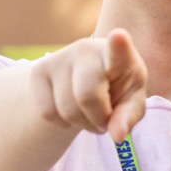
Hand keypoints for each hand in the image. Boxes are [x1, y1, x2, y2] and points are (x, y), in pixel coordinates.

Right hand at [32, 29, 147, 142]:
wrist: (88, 82)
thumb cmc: (118, 90)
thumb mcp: (131, 102)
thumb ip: (129, 117)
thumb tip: (118, 135)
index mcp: (119, 54)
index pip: (118, 49)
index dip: (118, 44)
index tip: (119, 36)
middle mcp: (87, 49)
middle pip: (87, 96)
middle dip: (98, 119)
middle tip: (105, 121)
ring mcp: (60, 57)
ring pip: (66, 109)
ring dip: (81, 124)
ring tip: (91, 115)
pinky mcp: (38, 70)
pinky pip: (47, 112)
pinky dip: (62, 122)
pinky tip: (72, 110)